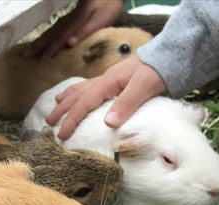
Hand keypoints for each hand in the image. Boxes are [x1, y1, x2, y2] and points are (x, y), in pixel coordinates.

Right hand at [24, 0, 124, 58]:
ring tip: (29, 49)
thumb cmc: (108, 5)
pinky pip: (55, 29)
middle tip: (25, 55)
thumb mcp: (101, 19)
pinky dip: (47, 35)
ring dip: (40, 41)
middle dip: (38, 45)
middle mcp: (69, 21)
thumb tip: (70, 43)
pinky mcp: (71, 18)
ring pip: (51, 31)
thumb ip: (85, 31)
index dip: (51, 49)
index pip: (60, 38)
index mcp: (75, 23)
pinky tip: (44, 38)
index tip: (41, 59)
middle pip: (51, 35)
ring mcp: (69, 19)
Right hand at [47, 55, 165, 138]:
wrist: (170, 56)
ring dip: (68, 98)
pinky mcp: (116, 80)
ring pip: (82, 89)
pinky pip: (91, 87)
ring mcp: (109, 79)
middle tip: (49, 122)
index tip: (61, 134)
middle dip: (62, 110)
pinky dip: (80, 92)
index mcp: (108, 83)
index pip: (84, 104)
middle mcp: (105, 80)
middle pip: (77, 95)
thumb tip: (108, 123)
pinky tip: (79, 95)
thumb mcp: (145, 87)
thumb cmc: (158, 71)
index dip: (71, 120)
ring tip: (56, 105)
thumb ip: (127, 103)